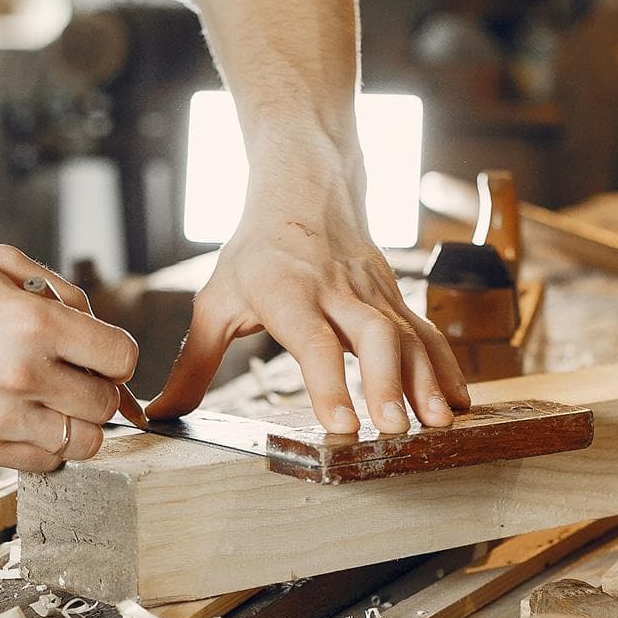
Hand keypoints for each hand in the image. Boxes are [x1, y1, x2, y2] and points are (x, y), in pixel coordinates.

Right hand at [0, 246, 138, 471]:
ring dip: (76, 426)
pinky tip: (24, 421)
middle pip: (105, 407)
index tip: (99, 356)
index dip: (115, 357)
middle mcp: (22, 375)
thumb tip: (99, 330)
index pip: (121, 359)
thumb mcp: (0, 265)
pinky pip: (42, 463)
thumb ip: (61, 293)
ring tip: (51, 404)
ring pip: (82, 445)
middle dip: (98, 392)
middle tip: (74, 380)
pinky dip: (44, 447)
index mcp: (34, 323)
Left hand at [147, 184, 468, 433]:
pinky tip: (457, 402)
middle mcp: (336, 290)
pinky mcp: (394, 296)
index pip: (312, 340)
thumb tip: (160, 414)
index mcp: (287, 291)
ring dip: (425, 380)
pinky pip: (426, 331)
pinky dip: (446, 366)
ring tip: (435, 425)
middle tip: (392, 429)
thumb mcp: (215, 301)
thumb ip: (194, 364)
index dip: (328, 383)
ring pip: (408, 334)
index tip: (341, 425)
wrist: (305, 188)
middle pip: (373, 334)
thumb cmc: (255, 251)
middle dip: (385, 383)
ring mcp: (372, 291)